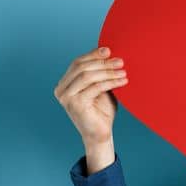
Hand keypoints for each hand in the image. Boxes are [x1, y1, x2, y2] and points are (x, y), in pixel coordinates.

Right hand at [54, 47, 127, 172]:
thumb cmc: (101, 111)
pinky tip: (123, 81)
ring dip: (108, 71)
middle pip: (82, 68)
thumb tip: (107, 52)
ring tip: (124, 71)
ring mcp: (66, 98)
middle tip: (120, 61)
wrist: (101, 134)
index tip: (109, 50)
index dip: (93, 55)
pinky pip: (96, 87)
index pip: (77, 63)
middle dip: (103, 63)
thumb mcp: (100, 87)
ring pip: (89, 76)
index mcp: (64, 84)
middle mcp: (61, 90)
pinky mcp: (76, 104)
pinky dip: (111, 82)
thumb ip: (99, 72)